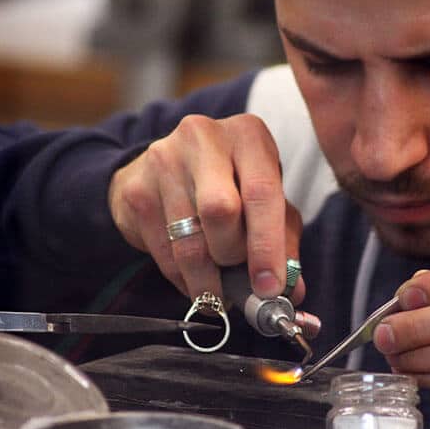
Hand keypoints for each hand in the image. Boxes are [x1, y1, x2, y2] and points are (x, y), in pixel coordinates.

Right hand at [107, 113, 304, 305]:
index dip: (268, 246)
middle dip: (233, 256)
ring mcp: (163, 160)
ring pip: (189, 241)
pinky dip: (183, 279)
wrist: (166, 168)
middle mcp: (203, 138)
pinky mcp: (137, 190)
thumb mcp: (266, 200)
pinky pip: (163, 252)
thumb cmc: (230, 184)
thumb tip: (292, 289)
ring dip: (208, 280)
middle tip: (240, 276)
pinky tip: (194, 281)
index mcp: (247, 135)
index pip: (261, 192)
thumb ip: (284, 240)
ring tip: (219, 293)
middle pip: (220, 211)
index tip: (270, 287)